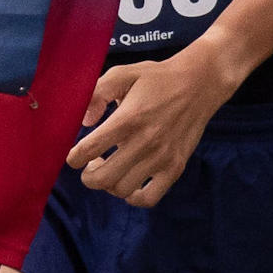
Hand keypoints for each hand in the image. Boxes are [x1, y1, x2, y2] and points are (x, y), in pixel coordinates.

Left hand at [62, 41, 236, 209]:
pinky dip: (134, 197)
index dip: (73, 157)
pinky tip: (129, 182)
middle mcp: (145, 142)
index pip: (89, 149)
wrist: (199, 84)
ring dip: (109, 184)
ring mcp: (162, 158)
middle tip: (91, 164)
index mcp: (128, 118)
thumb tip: (84, 121)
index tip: (73, 155)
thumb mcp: (123, 74)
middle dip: (88, 176)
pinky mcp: (175, 168)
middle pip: (103, 178)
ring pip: (123, 190)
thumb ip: (97, 93)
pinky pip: (150, 198)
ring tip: (112, 168)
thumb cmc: (156, 78)